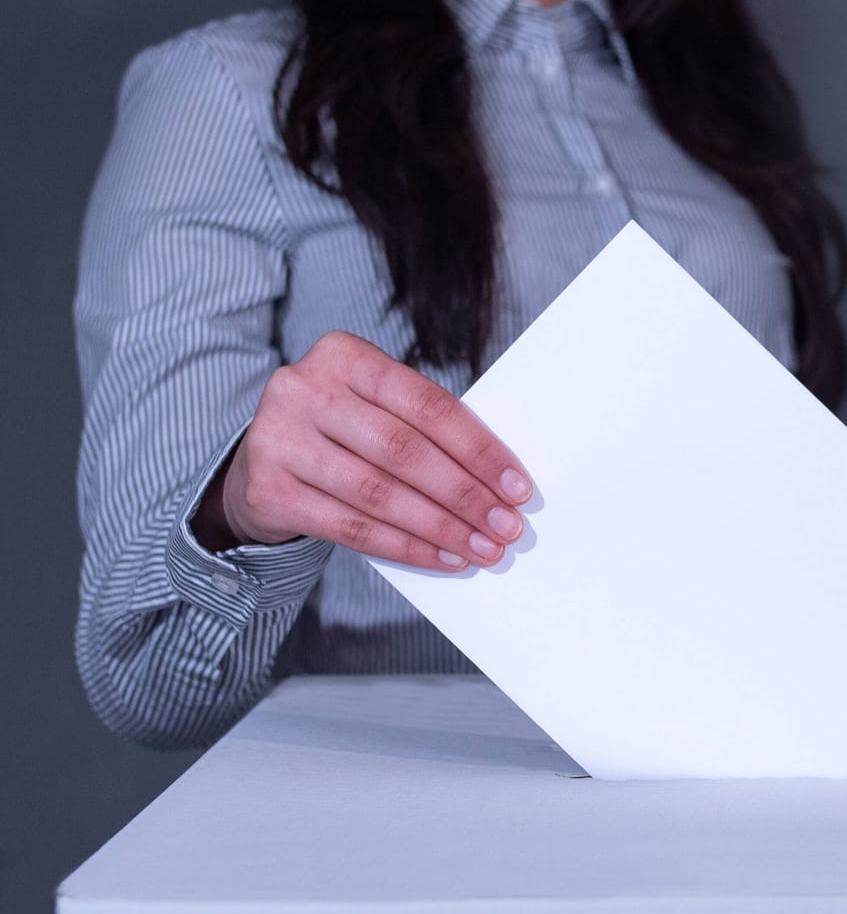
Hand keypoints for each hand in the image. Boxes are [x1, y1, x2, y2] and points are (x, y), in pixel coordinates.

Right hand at [193, 330, 533, 569]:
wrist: (261, 462)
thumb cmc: (344, 432)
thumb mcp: (376, 408)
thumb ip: (423, 429)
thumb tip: (499, 481)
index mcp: (344, 356)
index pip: (427, 405)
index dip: (478, 449)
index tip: (517, 487)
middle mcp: (304, 389)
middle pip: (404, 451)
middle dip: (464, 495)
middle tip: (506, 526)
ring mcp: (279, 438)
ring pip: (378, 494)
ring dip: (440, 528)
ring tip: (481, 548)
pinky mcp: (268, 490)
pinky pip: (350, 528)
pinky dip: (404, 547)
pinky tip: (441, 557)